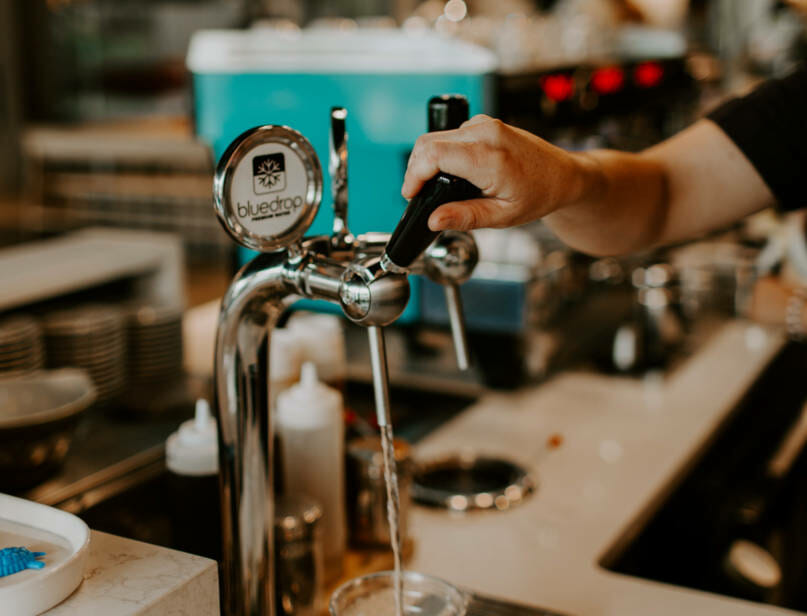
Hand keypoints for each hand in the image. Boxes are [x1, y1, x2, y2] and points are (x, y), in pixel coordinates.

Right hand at [401, 115, 588, 231]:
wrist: (562, 175)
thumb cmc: (539, 194)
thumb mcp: (503, 216)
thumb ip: (465, 217)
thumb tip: (433, 220)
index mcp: (489, 157)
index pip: (433, 154)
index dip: (414, 175)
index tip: (411, 195)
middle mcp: (485, 133)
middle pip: (428, 143)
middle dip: (415, 170)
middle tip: (418, 195)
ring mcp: (484, 124)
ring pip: (436, 137)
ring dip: (426, 161)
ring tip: (434, 188)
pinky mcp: (483, 123)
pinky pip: (450, 135)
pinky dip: (441, 154)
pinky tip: (451, 174)